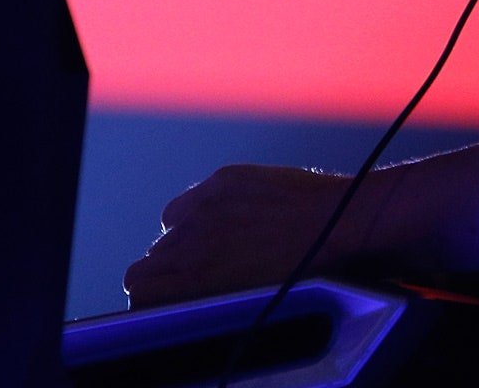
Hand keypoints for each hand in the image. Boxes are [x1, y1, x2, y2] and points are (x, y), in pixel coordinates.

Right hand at [123, 163, 357, 309]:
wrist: (339, 224)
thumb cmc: (301, 274)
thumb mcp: (243, 299)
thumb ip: (204, 294)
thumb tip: (184, 296)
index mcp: (195, 276)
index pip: (138, 287)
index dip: (151, 294)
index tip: (166, 298)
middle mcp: (193, 239)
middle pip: (150, 260)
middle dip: (169, 270)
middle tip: (200, 274)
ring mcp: (207, 205)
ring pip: (168, 228)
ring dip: (185, 238)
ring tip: (218, 245)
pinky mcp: (225, 180)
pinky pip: (193, 199)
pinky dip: (203, 209)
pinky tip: (232, 216)